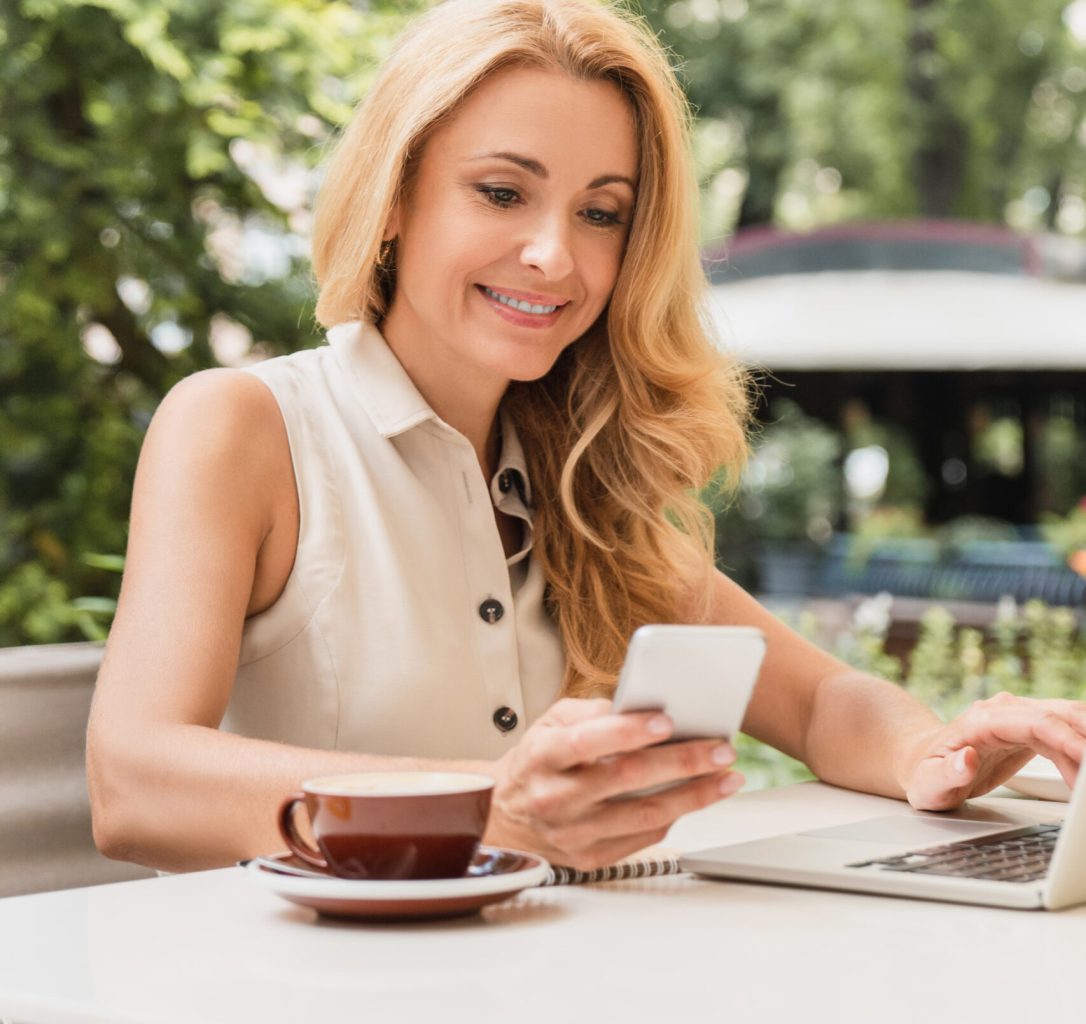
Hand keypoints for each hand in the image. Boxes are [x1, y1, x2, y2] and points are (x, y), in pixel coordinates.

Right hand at [487, 697, 743, 869]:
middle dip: (682, 762)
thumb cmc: (537, 761)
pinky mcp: (589, 858)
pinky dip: (675, 816)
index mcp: (543, 756)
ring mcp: (573, 833)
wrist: (505, 816)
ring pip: (644, 815)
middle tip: (721, 749)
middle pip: (627, 779)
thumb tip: (640, 706)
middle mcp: (555, 798)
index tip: (667, 720)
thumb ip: (591, 711)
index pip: (588, 742)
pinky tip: (697, 798)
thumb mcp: (550, 723)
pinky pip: (643, 837)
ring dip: (694, 796)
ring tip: (727, 777)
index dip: (628, 731)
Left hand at [902, 692, 1085, 810]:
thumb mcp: (928, 783)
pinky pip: (1066, 734)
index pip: (1036, 722)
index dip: (1068, 739)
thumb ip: (947, 773)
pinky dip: (1082, 751)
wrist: (921, 762)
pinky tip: (1085, 775)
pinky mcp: (1030, 729)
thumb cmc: (924, 773)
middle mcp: (1004, 711)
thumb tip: (965, 759)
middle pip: (1060, 715)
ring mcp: (1019, 716)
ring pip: (1069, 720)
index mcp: (982, 720)